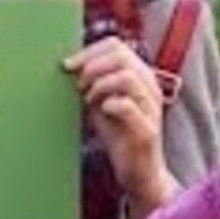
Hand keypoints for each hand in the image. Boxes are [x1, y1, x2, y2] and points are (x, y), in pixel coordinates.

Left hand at [66, 38, 177, 218]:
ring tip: (89, 100)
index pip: (116, 45)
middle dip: (92, 67)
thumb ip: (92, 83)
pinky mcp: (147, 129)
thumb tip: (69, 65)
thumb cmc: (120, 137)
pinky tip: (102, 112)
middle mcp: (151, 87)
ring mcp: (151, 107)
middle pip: (121, 55)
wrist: (139, 173)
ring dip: (99, 85)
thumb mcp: (102, 103)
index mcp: (141, 76)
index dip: (88, 51)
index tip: (68, 65)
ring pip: (126, 77)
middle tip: (79, 86)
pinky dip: (108, 104)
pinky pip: (127, 105)